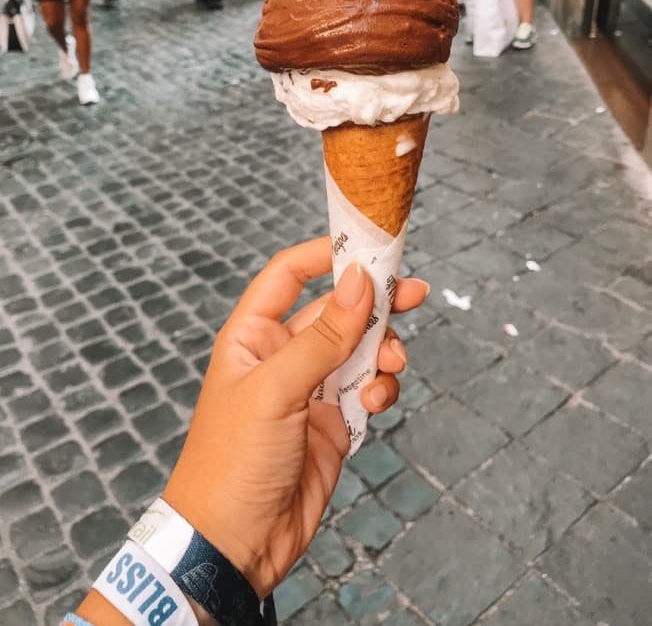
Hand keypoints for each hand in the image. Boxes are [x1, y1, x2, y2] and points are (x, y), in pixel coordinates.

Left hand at [164, 236, 427, 598]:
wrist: (235, 544)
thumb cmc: (232, 462)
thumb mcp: (276, 391)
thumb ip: (322, 337)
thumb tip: (358, 281)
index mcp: (253, 335)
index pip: (290, 275)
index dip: (326, 255)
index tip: (369, 248)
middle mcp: (283, 355)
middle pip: (337, 310)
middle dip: (374, 302)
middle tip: (414, 293)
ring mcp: (311, 389)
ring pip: (360, 349)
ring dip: (383, 350)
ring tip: (391, 363)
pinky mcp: (334, 422)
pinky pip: (369, 388)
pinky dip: (381, 389)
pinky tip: (377, 402)